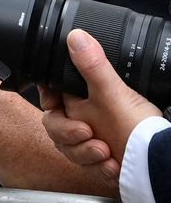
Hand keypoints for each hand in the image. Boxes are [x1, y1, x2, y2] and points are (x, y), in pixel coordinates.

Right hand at [40, 29, 159, 178]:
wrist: (153, 164)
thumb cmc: (135, 129)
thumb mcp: (110, 94)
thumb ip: (91, 65)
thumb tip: (77, 35)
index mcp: (83, 100)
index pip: (52, 95)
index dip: (48, 100)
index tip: (55, 105)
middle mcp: (85, 119)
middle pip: (54, 125)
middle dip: (68, 134)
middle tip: (87, 133)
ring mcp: (91, 140)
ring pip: (67, 148)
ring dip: (84, 153)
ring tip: (104, 152)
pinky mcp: (98, 161)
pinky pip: (84, 166)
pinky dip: (98, 167)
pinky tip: (112, 164)